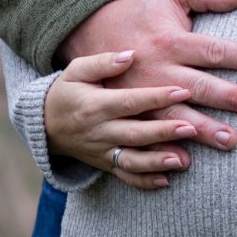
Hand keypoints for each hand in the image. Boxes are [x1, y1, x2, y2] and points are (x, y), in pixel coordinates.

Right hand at [44, 50, 199, 188]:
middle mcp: (99, 132)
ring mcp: (103, 151)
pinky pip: (125, 177)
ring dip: (158, 162)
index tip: (183, 91)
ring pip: (132, 161)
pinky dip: (145, 182)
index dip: (156, 97)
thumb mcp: (76, 71)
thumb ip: (103, 62)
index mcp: (95, 106)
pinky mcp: (105, 165)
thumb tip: (131, 55)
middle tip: (192, 128)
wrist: (44, 125)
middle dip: (164, 132)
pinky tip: (166, 181)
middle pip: (135, 133)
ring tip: (183, 160)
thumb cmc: (67, 92)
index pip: (130, 102)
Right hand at [57, 0, 236, 151]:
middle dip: (232, 97)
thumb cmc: (139, 13)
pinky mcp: (129, 111)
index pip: (212, 49)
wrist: (87, 32)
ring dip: (203, 130)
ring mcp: (141, 95)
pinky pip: (146, 134)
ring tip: (231, 140)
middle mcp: (157, 70)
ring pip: (176, 117)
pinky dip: (162, 152)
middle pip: (200, 86)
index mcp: (170, 41)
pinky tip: (183, 163)